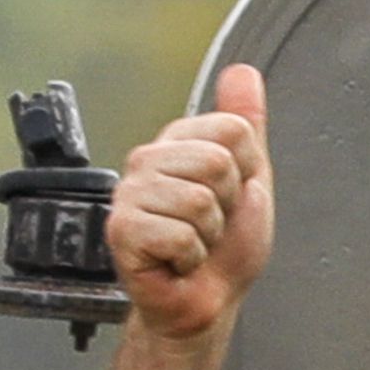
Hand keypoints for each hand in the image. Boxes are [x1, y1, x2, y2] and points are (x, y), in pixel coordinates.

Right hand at [107, 61, 274, 347]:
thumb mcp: (248, 177)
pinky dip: (190, 257)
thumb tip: (241, 72)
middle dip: (228, 205)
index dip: (246, 170)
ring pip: (200, 201)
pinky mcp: (121, 229)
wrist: (206, 298)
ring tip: (193, 243)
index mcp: (178, 144)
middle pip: (218, 162)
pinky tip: (176, 261)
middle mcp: (148, 162)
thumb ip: (244, 122)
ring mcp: (130, 194)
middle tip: (210, 224)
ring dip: (209, 234)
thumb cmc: (223, 247)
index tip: (230, 195)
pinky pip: (180, 235)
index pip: (233, 129)